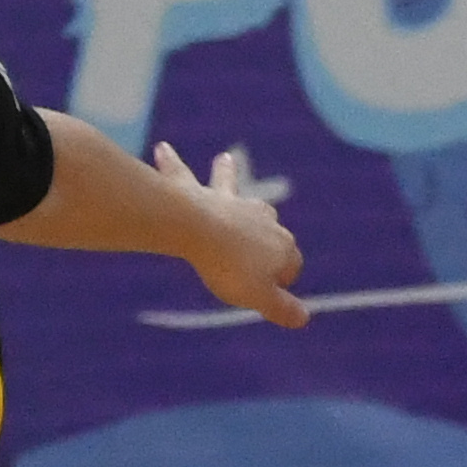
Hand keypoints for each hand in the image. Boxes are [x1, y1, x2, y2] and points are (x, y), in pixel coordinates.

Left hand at [161, 142, 309, 327]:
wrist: (198, 231)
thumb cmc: (230, 267)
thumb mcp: (259, 296)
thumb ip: (282, 308)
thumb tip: (305, 319)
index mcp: (282, 246)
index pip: (290, 266)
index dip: (278, 284)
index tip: (261, 293)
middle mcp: (263, 218)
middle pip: (269, 228)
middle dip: (264, 240)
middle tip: (244, 258)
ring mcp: (233, 203)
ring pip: (231, 186)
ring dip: (226, 173)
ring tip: (224, 158)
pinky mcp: (200, 195)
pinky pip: (181, 175)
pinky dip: (171, 162)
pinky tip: (161, 148)